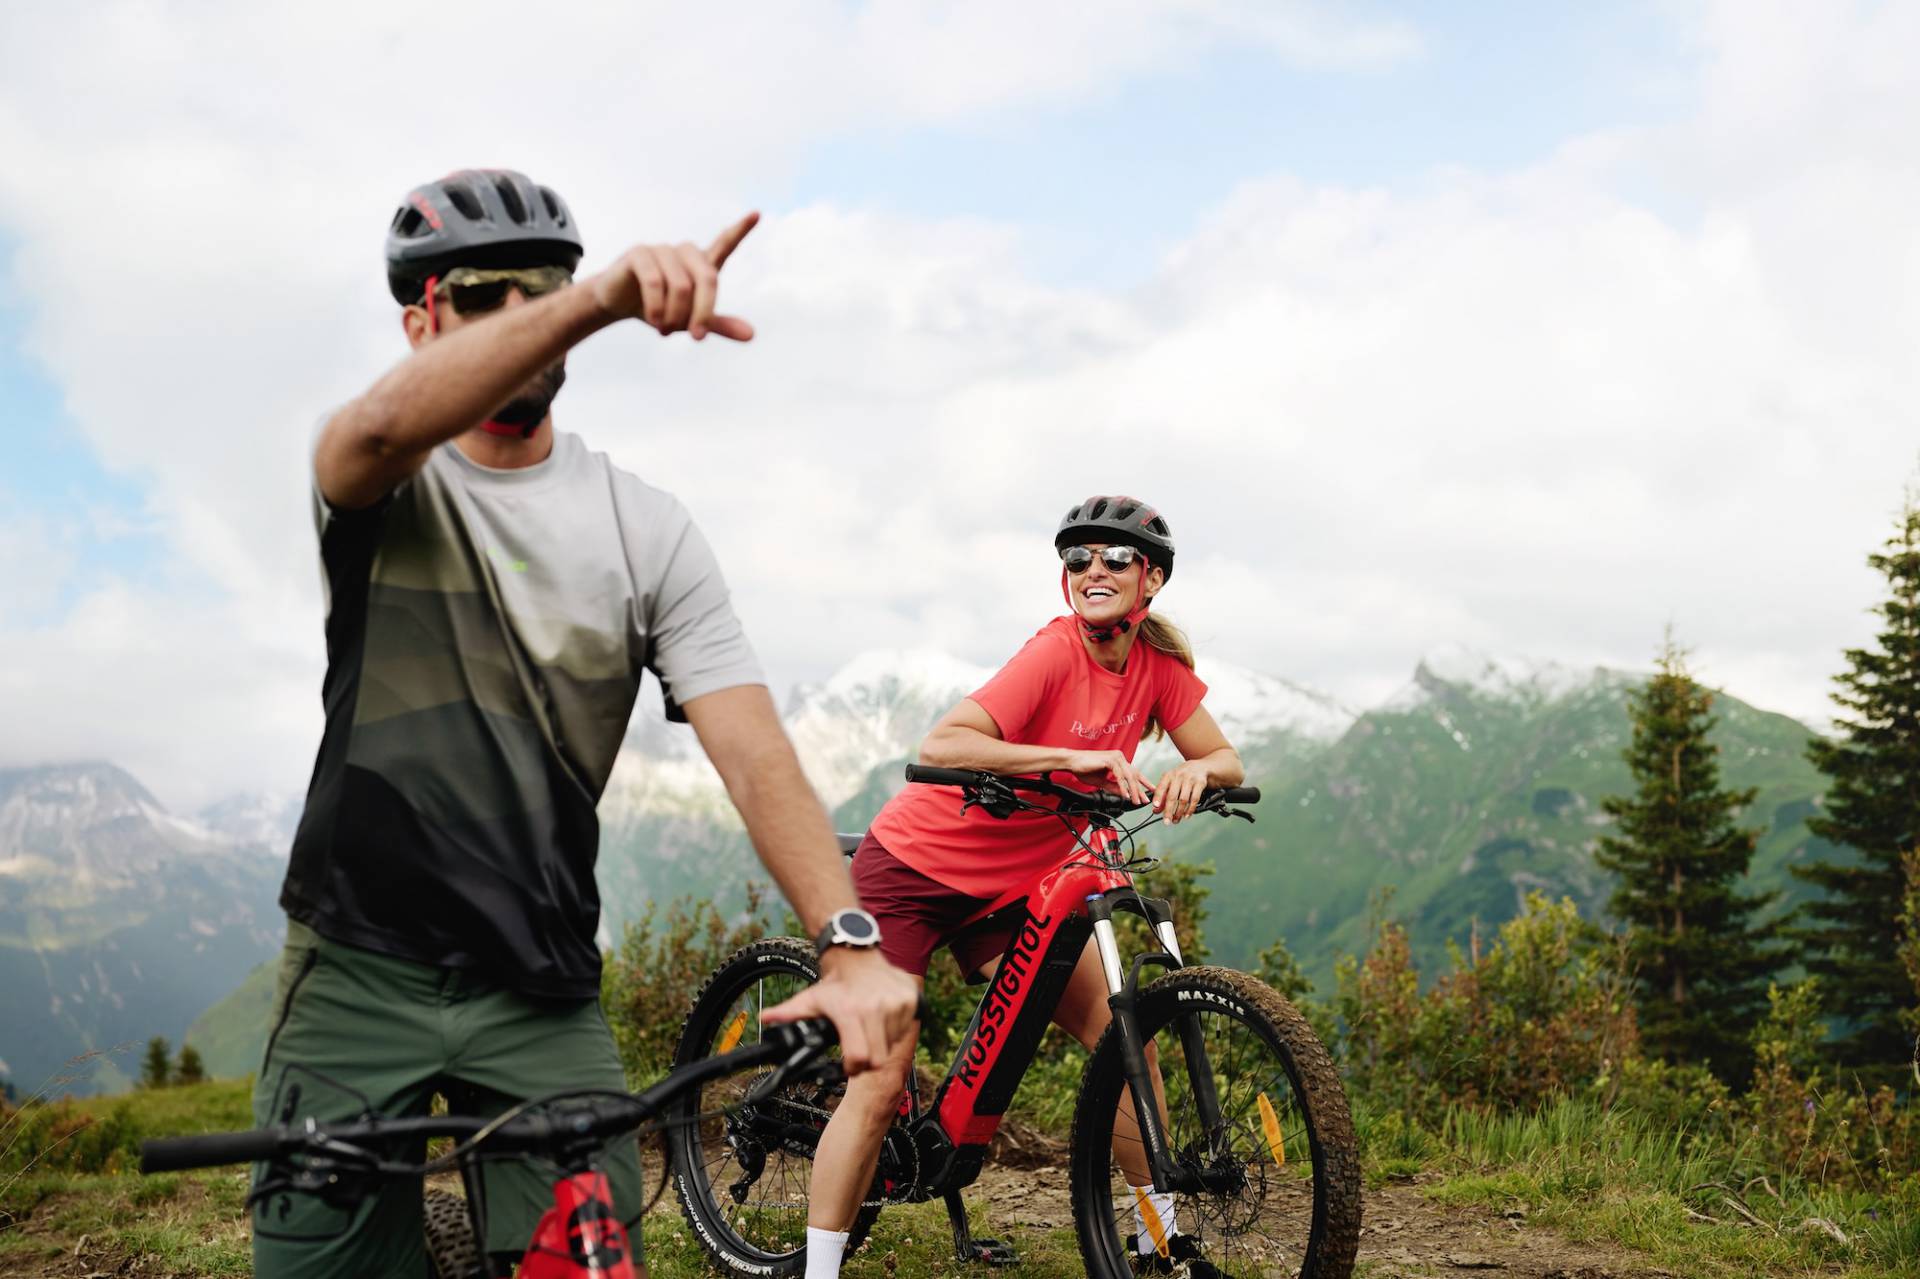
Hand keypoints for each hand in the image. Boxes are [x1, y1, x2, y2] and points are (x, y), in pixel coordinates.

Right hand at [590, 212, 758, 340]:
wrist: (618, 304)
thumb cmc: (659, 308)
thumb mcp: (690, 320)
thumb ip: (719, 324)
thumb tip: (752, 335)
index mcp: (700, 264)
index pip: (725, 244)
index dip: (740, 230)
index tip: (757, 214)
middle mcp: (684, 252)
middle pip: (708, 279)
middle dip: (704, 313)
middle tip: (696, 337)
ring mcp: (661, 250)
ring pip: (681, 286)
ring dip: (675, 315)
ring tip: (665, 331)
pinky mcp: (639, 253)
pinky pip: (655, 282)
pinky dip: (657, 307)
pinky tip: (655, 321)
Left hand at [760, 948, 918, 1073]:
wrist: (858, 954)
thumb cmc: (836, 982)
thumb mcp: (810, 999)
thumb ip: (788, 1013)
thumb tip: (766, 1019)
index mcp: (850, 1011)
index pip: (859, 1059)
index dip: (852, 1067)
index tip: (848, 1062)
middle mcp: (876, 1007)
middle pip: (878, 1059)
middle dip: (867, 1059)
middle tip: (858, 1047)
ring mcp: (897, 1003)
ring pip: (893, 1045)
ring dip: (882, 1042)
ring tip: (869, 1026)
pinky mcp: (912, 998)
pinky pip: (906, 1029)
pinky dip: (895, 1030)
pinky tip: (882, 1017)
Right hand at [1063, 749, 1151, 803]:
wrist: (1072, 762)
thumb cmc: (1084, 768)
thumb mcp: (1101, 781)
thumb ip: (1113, 787)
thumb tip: (1123, 794)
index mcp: (1118, 761)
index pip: (1134, 772)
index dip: (1143, 782)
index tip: (1150, 790)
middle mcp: (1119, 757)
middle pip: (1134, 775)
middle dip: (1140, 789)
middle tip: (1145, 800)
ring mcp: (1115, 758)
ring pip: (1129, 776)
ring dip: (1133, 790)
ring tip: (1136, 801)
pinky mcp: (1110, 760)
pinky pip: (1119, 776)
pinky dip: (1123, 786)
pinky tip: (1125, 795)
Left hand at [1153, 759, 1212, 823]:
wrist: (1202, 767)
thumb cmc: (1184, 775)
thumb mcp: (1172, 782)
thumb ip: (1164, 795)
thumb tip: (1156, 810)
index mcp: (1169, 775)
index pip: (1161, 787)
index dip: (1158, 797)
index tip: (1155, 806)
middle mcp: (1179, 776)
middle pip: (1172, 796)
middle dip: (1169, 811)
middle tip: (1166, 821)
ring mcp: (1190, 779)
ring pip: (1183, 800)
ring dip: (1179, 812)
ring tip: (1176, 820)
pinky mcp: (1200, 783)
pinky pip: (1194, 799)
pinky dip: (1190, 809)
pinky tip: (1186, 815)